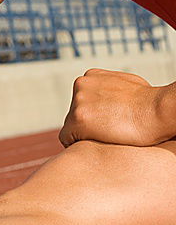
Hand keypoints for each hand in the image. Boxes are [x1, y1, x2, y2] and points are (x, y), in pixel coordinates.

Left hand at [58, 68, 172, 148]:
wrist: (157, 110)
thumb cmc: (149, 102)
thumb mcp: (127, 84)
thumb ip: (111, 89)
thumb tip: (110, 97)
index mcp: (90, 76)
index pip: (80, 103)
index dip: (92, 118)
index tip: (105, 126)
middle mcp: (80, 85)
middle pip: (73, 114)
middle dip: (87, 126)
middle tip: (106, 135)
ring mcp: (77, 102)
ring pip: (70, 127)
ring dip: (83, 135)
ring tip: (105, 140)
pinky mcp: (78, 119)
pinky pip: (66, 138)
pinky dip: (76, 145)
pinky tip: (94, 148)